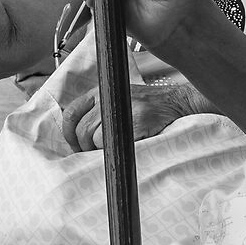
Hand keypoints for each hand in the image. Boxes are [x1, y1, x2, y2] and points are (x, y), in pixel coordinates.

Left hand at [66, 79, 200, 151]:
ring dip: (103, 150)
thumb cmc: (148, 106)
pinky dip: (119, 149)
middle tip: (97, 153)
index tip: (76, 146)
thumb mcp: (118, 100)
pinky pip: (117, 143)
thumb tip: (79, 138)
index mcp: (101, 91)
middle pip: (82, 130)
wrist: (176, 102)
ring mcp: (123, 108)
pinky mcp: (137, 119)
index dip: (70, 134)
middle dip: (87, 147)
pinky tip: (128, 146)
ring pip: (97, 139)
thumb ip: (98, 112)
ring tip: (116, 148)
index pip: (71, 113)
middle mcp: (109, 96)